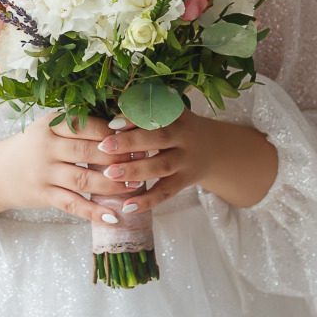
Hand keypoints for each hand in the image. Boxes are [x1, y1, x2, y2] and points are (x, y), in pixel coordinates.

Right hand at [0, 111, 136, 225]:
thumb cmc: (32, 148)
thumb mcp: (49, 130)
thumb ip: (78, 127)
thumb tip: (123, 129)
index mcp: (51, 125)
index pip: (87, 126)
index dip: (113, 133)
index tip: (137, 137)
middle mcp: (45, 147)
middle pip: (88, 151)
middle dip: (118, 158)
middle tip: (144, 162)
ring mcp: (43, 172)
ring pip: (83, 179)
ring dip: (112, 184)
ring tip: (136, 187)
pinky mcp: (43, 195)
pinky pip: (72, 204)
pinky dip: (93, 212)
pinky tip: (113, 217)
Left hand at [94, 110, 276, 213]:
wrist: (213, 149)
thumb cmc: (177, 127)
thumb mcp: (168, 112)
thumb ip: (144, 110)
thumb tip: (112, 113)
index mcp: (177, 115)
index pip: (155, 113)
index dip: (134, 117)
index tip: (111, 123)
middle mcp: (184, 137)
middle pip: (158, 139)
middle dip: (130, 143)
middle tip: (104, 147)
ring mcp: (186, 161)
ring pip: (161, 167)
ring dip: (135, 171)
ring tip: (110, 174)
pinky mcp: (184, 182)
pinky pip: (165, 193)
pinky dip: (147, 201)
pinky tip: (127, 206)